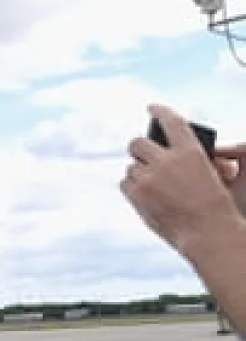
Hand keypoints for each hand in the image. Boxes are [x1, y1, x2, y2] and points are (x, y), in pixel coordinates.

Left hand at [119, 104, 242, 256]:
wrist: (207, 232)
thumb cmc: (215, 205)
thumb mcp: (211, 174)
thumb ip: (189, 159)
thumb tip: (170, 153)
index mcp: (190, 151)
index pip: (171, 121)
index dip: (159, 111)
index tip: (151, 107)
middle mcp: (166, 160)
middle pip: (138, 142)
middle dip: (139, 147)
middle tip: (143, 154)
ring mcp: (149, 177)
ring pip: (131, 165)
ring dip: (139, 171)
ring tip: (153, 184)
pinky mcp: (136, 194)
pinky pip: (125, 182)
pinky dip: (133, 186)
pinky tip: (145, 194)